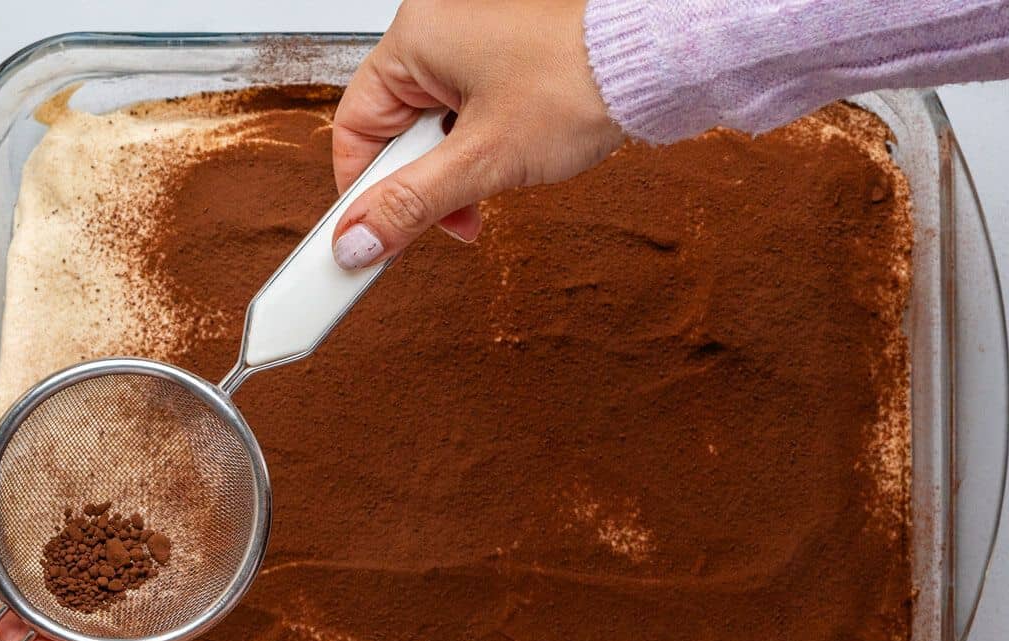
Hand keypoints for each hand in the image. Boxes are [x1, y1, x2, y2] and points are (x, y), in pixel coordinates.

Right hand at [331, 0, 622, 268]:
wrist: (656, 61)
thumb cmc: (580, 81)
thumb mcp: (483, 159)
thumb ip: (412, 205)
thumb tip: (355, 242)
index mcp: (414, 37)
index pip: (353, 126)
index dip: (362, 190)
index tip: (370, 236)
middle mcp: (437, 29)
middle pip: (395, 130)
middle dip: (422, 182)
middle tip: (452, 214)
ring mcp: (471, 40)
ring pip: (433, 126)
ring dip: (454, 169)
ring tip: (493, 179)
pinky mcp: (502, 55)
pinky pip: (465, 112)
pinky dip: (478, 146)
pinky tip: (507, 158)